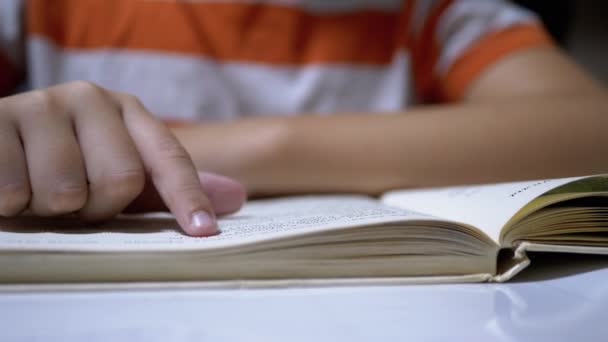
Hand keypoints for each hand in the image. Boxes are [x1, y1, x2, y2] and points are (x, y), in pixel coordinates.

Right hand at [0, 81, 245, 235]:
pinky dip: (11, 202)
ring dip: (49, 208)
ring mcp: (41, 104)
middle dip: (95, 207)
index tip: (203, 231)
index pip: (169, 158)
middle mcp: (89, 98)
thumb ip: (167, 186)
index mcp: (127, 110)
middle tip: (73, 199)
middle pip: (121, 179)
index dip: (187, 197)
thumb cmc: (61, 164)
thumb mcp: (115, 172)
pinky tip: (8, 183)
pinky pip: (15, 189)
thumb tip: (235, 197)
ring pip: (66, 190)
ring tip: (36, 189)